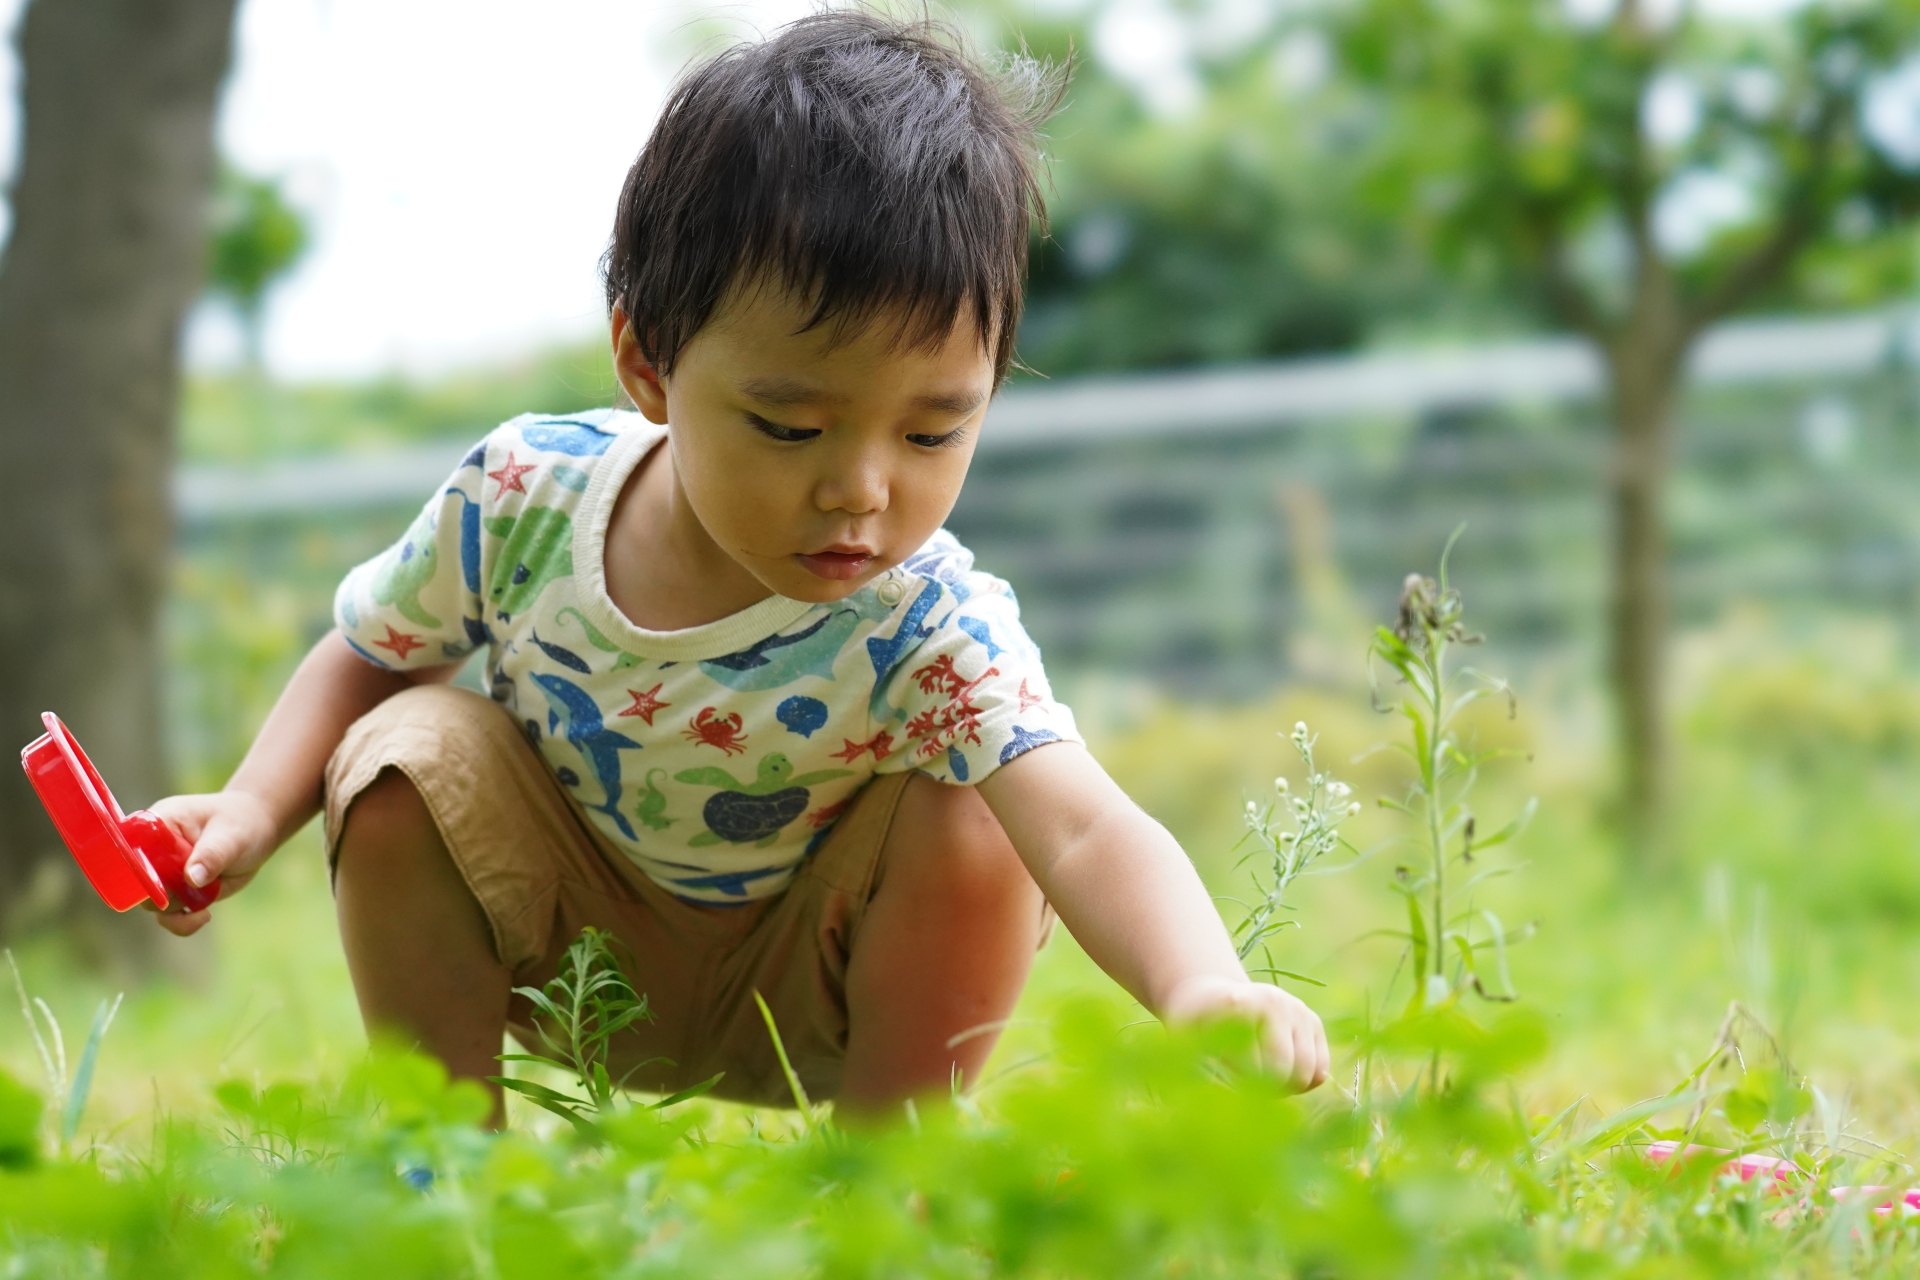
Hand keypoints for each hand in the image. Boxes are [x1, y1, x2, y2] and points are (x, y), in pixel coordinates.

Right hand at [143, 791, 280, 935]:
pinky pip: (170, 915)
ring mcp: (164, 873)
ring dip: (175, 911)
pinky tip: (204, 916)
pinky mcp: (178, 891)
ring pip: (153, 903)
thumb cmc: (241, 823)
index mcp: (157, 825)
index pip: (130, 850)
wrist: (258, 831)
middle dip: (160, 896)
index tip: (157, 886)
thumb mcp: (231, 835)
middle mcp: (153, 851)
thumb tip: (192, 879)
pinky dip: (183, 922)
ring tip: (205, 907)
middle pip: (137, 883)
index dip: (136, 871)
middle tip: (190, 892)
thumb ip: (211, 855)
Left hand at [1161, 974, 1330, 1092]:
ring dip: (1287, 1089)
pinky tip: (1282, 1077)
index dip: (1242, 1087)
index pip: (1255, 1066)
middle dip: (1267, 1090)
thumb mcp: (1184, 1043)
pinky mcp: (1312, 1021)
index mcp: (1240, 1004)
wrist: (1211, 996)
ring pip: (1309, 1072)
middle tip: (1247, 1089)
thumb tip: (1232, 1107)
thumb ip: (1203, 1072)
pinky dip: (1304, 1083)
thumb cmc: (1194, 1026)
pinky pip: (1321, 1069)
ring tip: (1262, 1083)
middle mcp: (1275, 1001)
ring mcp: (1297, 1010)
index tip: (1226, 1086)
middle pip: (1285, 1070)